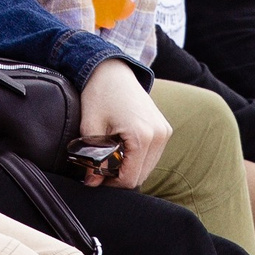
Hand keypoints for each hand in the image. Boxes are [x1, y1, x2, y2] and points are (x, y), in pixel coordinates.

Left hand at [78, 60, 169, 188]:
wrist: (112, 71)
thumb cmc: (100, 94)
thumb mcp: (90, 127)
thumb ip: (92, 158)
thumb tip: (91, 182)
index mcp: (142, 135)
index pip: (130, 178)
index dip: (111, 183)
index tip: (96, 177)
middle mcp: (159, 135)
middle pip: (141, 176)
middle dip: (120, 177)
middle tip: (101, 168)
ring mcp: (164, 131)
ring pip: (147, 167)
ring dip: (130, 168)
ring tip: (111, 156)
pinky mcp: (164, 129)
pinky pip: (152, 156)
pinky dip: (138, 158)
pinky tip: (122, 148)